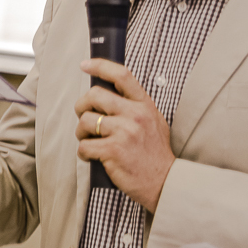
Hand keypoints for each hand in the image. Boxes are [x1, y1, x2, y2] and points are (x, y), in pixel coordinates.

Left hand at [75, 59, 174, 212]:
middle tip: (85, 119)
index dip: (99, 66)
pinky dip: (84, 153)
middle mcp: (135, 114)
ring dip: (82, 133)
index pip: (121, 75)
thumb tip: (106, 92)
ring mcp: (124, 132)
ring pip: (85, 121)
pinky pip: (84, 145)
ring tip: (91, 141)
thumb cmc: (154, 153)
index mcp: (144, 104)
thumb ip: (133, 106)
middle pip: (94, 95)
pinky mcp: (113, 150)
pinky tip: (93, 156)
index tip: (85, 65)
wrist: (165, 182)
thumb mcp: (152, 121)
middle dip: (82, 106)